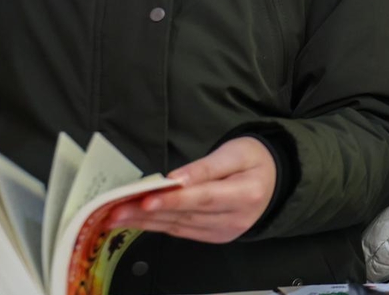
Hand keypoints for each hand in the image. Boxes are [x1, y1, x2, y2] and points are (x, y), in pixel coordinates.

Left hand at [106, 137, 276, 242]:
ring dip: (145, 222)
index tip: (145, 201)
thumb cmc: (255, 160)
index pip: (205, 198)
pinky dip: (157, 226)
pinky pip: (182, 231)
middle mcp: (237, 218)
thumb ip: (206, 167)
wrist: (275, 179)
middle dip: (146, 213)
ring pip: (179, 227)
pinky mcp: (215, 237)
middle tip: (114, 209)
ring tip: (115, 216)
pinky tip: (136, 221)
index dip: (174, 201)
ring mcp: (225, 231)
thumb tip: (175, 179)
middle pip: (186, 216)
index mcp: (247, 193)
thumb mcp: (236, 152)